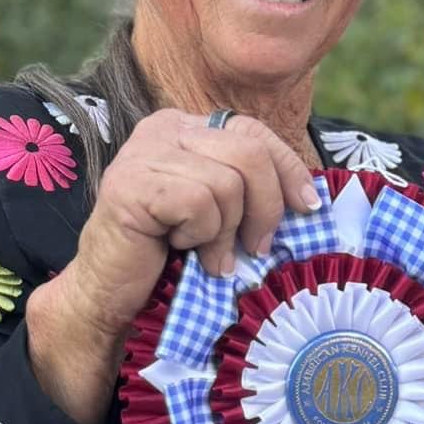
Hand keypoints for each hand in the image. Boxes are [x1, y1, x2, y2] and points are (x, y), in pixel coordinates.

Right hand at [26, 110, 318, 423]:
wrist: (113, 296)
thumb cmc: (171, 258)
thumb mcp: (221, 214)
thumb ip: (251, 189)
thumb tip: (311, 195)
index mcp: (184, 128)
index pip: (253, 131)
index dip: (288, 168)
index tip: (308, 207)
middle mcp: (161, 129)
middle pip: (248, 152)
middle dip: (264, 207)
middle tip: (254, 248)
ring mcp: (142, 154)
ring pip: (226, 182)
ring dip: (225, 231)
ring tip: (207, 254)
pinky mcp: (130, 185)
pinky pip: (199, 202)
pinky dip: (200, 236)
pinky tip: (180, 249)